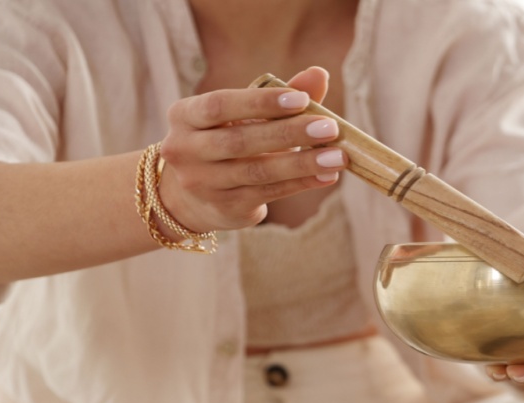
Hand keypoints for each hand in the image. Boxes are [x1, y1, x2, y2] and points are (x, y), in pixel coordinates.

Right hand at [155, 66, 347, 233]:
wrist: (193, 198)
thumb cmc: (227, 142)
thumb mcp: (243, 117)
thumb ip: (279, 97)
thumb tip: (319, 74)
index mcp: (185, 115)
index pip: (220, 104)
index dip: (261, 102)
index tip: (302, 99)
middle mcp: (185, 149)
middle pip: (241, 141)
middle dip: (290, 133)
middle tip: (330, 128)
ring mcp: (201, 183)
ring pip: (258, 171)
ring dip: (303, 163)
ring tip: (337, 156)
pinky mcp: (224, 208)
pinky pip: (268, 193)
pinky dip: (300, 183)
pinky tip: (326, 175)